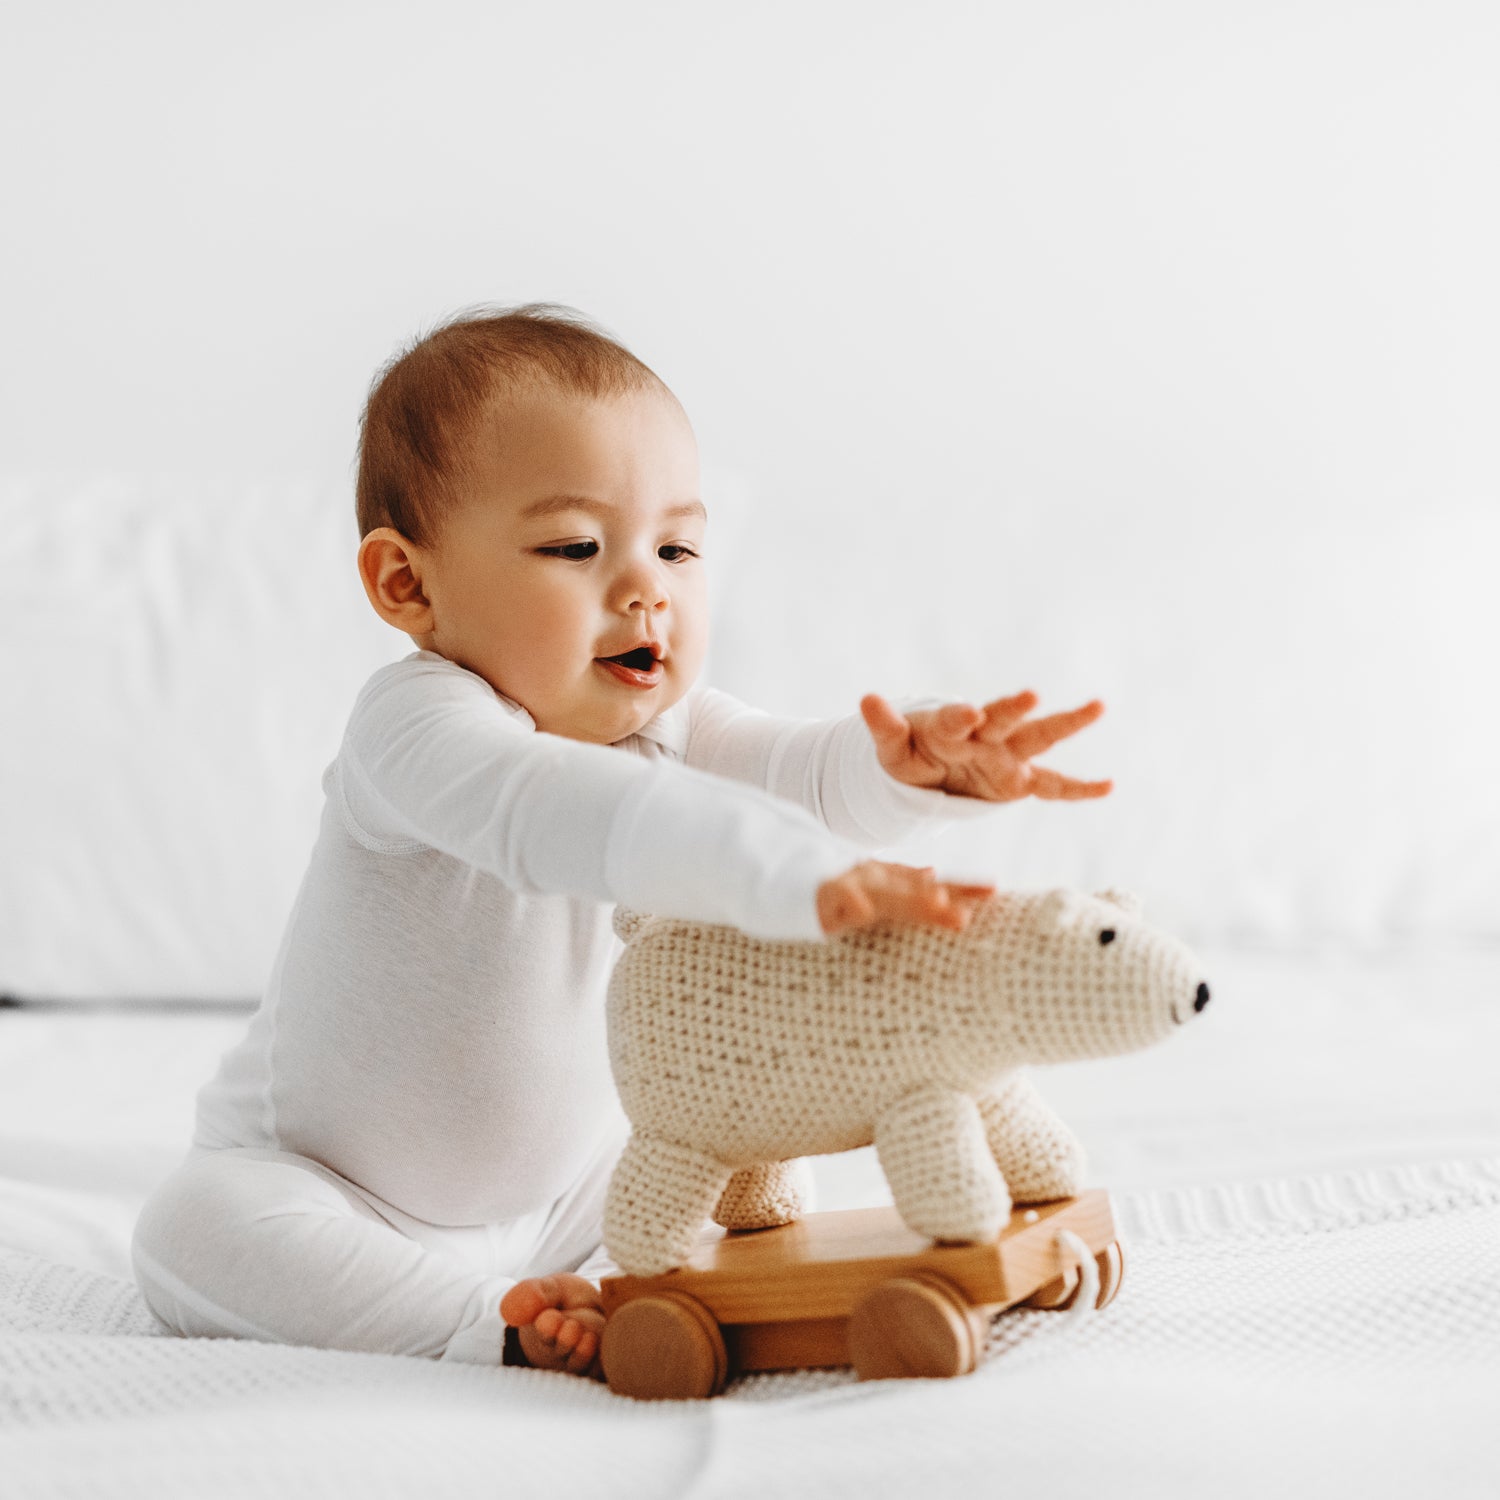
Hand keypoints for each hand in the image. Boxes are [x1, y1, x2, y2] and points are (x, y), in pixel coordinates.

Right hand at [817, 860, 996, 936]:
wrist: (781, 872)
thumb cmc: (830, 884)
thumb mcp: (868, 881)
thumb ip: (901, 880)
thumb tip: (933, 874)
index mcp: (885, 880)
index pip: (928, 885)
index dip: (959, 887)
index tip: (993, 889)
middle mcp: (870, 880)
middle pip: (908, 891)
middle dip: (934, 900)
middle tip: (963, 916)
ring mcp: (845, 886)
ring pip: (879, 893)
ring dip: (906, 898)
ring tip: (935, 903)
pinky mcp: (819, 896)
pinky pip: (835, 899)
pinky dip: (849, 901)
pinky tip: (863, 907)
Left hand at [859, 690, 1113, 802]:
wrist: (930, 769)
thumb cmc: (911, 753)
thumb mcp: (892, 748)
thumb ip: (884, 727)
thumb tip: (865, 698)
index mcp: (949, 726)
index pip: (954, 720)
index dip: (960, 717)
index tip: (969, 712)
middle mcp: (984, 735)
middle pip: (1003, 718)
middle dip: (1016, 708)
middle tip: (1031, 695)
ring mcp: (1006, 756)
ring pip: (1038, 738)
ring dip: (1066, 723)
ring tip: (1098, 705)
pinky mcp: (1019, 781)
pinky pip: (1052, 786)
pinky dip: (1079, 789)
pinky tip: (1109, 786)